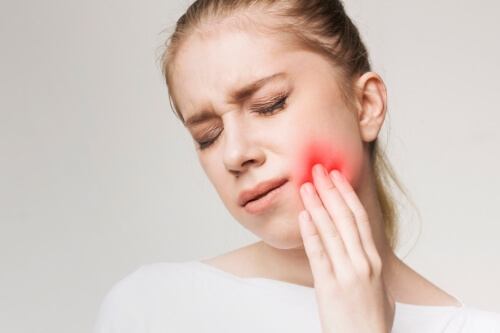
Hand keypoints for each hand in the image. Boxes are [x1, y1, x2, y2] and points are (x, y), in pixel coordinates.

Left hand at [298, 164, 394, 332]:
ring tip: (306, 186)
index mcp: (374, 260)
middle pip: (345, 217)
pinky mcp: (329, 286)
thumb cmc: (372, 320)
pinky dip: (310, 232)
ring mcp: (347, 273)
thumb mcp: (380, 288)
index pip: (359, 218)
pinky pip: (318, 254)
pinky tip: (303, 216)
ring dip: (317, 205)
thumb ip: (371, 266)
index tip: (337, 175)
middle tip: (319, 169)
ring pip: (331, 230)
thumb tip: (363, 250)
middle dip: (330, 191)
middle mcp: (363, 262)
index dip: (346, 194)